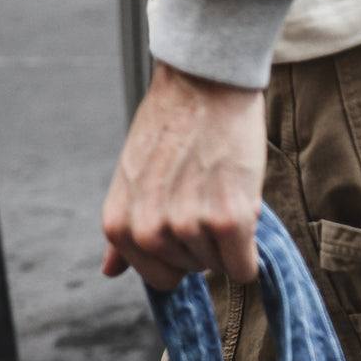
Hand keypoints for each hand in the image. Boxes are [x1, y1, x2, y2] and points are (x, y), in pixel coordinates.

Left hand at [102, 61, 266, 287]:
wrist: (203, 82)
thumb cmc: (172, 126)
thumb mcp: (131, 178)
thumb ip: (124, 231)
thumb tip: (109, 271)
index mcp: (120, 226)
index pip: (161, 278)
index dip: (180, 250)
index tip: (185, 212)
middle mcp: (148, 232)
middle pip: (193, 271)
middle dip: (205, 240)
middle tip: (204, 190)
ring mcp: (187, 227)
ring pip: (221, 266)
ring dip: (229, 235)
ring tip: (219, 186)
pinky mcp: (227, 221)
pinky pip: (245, 268)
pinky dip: (250, 249)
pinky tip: (241, 205)